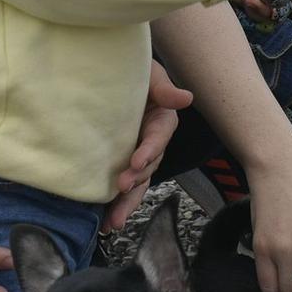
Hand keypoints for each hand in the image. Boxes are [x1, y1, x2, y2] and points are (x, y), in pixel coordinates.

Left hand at [103, 63, 193, 231]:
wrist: (110, 73)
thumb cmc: (133, 69)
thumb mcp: (148, 73)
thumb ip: (163, 87)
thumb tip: (186, 98)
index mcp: (162, 120)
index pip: (159, 138)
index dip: (150, 150)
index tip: (136, 162)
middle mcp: (153, 142)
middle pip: (150, 166)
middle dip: (137, 179)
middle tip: (120, 188)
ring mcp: (138, 154)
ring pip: (139, 183)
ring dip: (128, 202)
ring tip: (113, 222)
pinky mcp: (123, 163)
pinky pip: (124, 186)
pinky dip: (116, 204)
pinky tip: (106, 221)